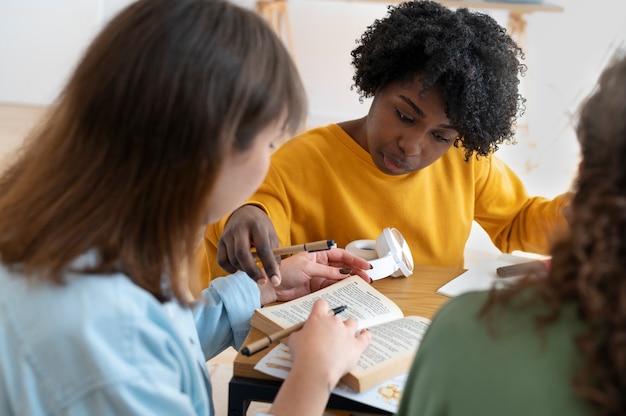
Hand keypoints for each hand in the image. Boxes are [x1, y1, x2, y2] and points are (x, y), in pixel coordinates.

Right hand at [217, 205, 280, 282]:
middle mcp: (240, 229)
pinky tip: (239, 267)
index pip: (263, 249)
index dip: (270, 266)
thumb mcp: (272, 236)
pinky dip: (231, 269)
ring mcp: (228, 235)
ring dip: (244, 270)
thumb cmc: (261, 227)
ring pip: (233, 259)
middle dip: (253, 272)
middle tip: (262, 281)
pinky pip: (222, 261)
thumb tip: (275, 278)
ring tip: (253, 269)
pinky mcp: (220, 241)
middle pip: (242, 254)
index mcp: (257, 225)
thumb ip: (274, 255)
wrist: (244, 212)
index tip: (276, 281)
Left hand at [258, 248, 372, 303]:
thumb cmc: (285, 272)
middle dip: (356, 271)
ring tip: (362, 284)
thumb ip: (327, 272)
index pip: (340, 255)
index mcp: (318, 255)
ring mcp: (320, 277)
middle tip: (367, 277)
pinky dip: (341, 289)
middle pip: (343, 267)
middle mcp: (321, 265)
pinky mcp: (317, 288)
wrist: (273, 286)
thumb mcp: (308, 268)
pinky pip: (332, 288)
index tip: (365, 265)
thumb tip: (344, 273)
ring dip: (351, 281)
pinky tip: (349, 291)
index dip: (354, 259)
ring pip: (340, 278)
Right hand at [270, 299, 370, 415]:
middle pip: (337, 316)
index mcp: (318, 318)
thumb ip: (300, 333)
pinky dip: (365, 336)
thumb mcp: (294, 340)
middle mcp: (334, 322)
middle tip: (327, 335)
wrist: (316, 368)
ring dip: (349, 327)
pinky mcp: (356, 346)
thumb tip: (301, 335)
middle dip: (332, 324)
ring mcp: (347, 333)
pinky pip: (366, 337)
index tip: (319, 313)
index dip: (320, 308)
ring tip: (345, 335)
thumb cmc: (303, 355)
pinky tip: (364, 335)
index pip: (321, 304)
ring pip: (352, 323)